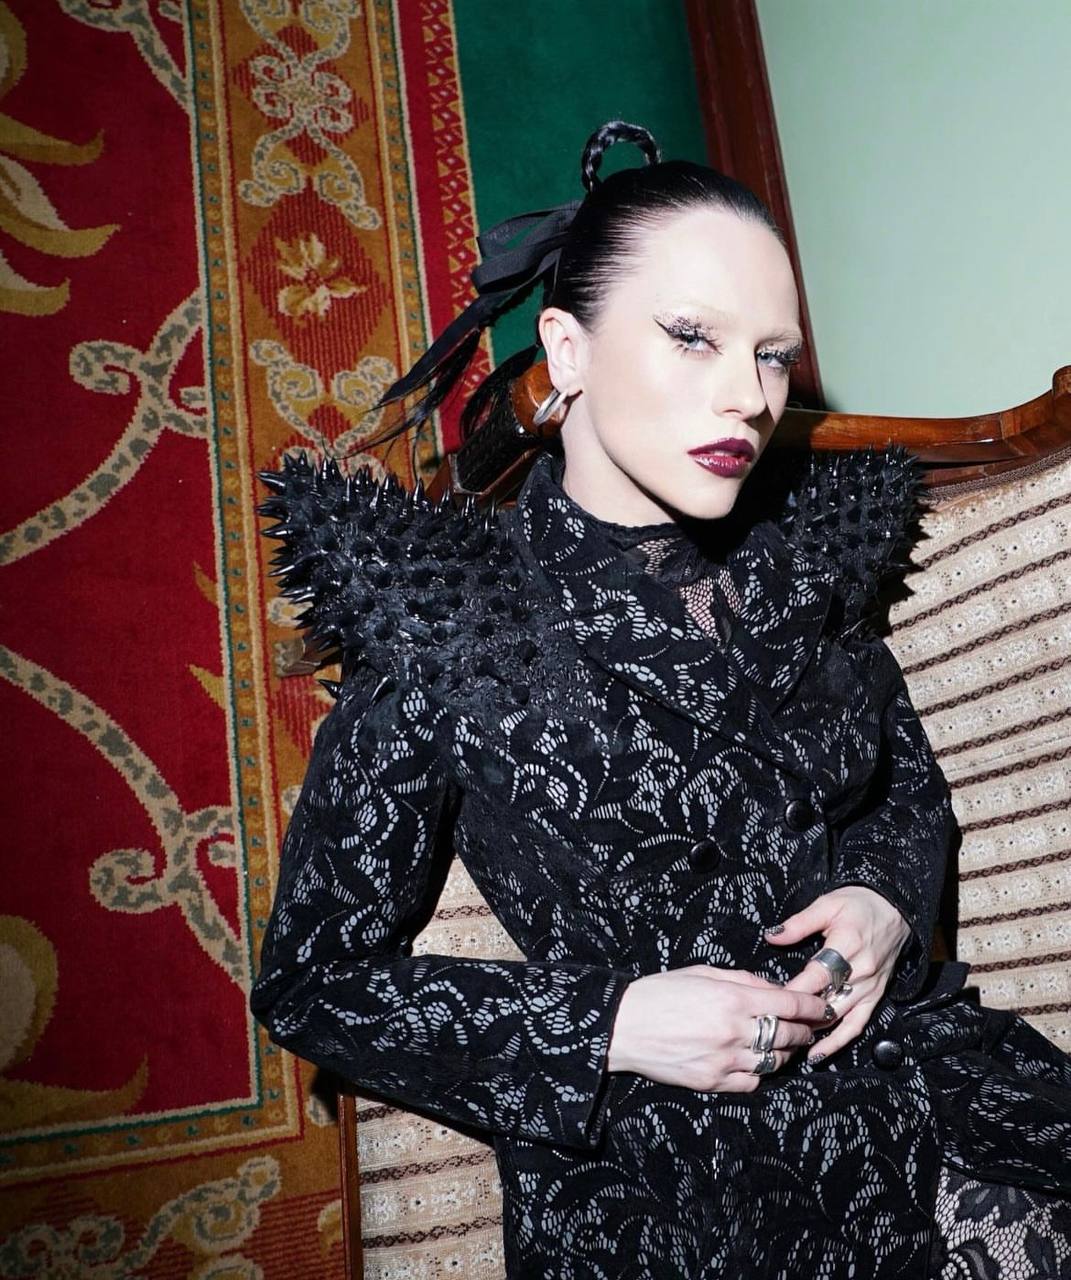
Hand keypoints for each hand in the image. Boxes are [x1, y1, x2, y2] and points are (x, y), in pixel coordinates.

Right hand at [606, 965, 832, 1091]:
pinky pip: (752, 1082)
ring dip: (785, 1052)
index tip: (824, 1007)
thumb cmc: (659, 993)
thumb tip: (773, 988)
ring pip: (775, 1061)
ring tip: (784, 1044)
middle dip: (804, 1029)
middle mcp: (734, 1031)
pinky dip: (760, 1072)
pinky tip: (756, 1061)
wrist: (623, 1026)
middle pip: (788, 1034)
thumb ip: (743, 979)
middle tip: (808, 1026)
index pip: (789, 1004)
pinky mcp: (713, 1082)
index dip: (813, 1006)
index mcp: (732, 998)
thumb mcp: (702, 972)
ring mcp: (725, 1060)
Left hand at [765, 886, 910, 1061]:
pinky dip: (839, 1041)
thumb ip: (799, 923)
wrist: (896, 909)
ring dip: (814, 1031)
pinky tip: (819, 1053)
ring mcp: (870, 987)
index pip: (816, 976)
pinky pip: (857, 1025)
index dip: (794, 991)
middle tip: (773, 1026)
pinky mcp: (875, 997)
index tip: (772, 1001)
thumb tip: (772, 936)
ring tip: (789, 1041)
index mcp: (847, 946)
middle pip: (826, 1002)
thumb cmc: (859, 905)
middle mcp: (861, 972)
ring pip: (839, 1017)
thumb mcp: (826, 905)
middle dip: (800, 1016)